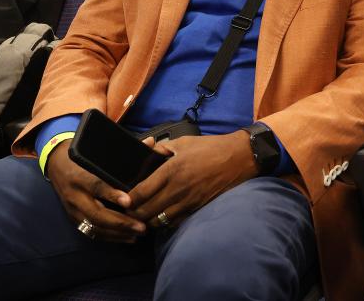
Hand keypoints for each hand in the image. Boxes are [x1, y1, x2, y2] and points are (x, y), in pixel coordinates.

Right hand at [46, 141, 146, 242]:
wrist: (56, 164)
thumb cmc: (82, 156)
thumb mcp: (97, 151)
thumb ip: (125, 149)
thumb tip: (151, 142)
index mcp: (81, 175)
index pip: (96, 186)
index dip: (112, 194)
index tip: (129, 202)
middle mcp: (74, 195)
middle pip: (96, 213)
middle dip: (120, 222)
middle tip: (142, 226)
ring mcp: (72, 209)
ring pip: (95, 226)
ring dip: (117, 233)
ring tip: (138, 233)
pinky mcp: (73, 218)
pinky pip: (91, 232)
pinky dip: (109, 237)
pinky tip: (126, 237)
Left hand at [126, 132, 256, 227]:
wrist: (240, 157)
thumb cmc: (212, 147)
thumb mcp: (185, 142)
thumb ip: (163, 149)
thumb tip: (148, 154)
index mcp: (171, 169)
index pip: (141, 192)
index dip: (128, 200)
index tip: (123, 200)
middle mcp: (178, 187)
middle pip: (146, 211)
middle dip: (134, 214)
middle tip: (129, 211)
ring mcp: (188, 200)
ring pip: (159, 220)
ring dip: (149, 220)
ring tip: (144, 216)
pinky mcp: (198, 207)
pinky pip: (175, 221)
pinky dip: (165, 222)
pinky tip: (162, 216)